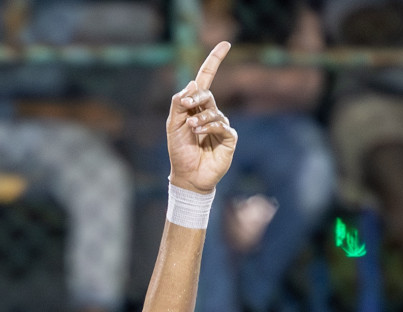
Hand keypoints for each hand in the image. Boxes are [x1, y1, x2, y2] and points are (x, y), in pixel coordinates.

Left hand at [167, 42, 237, 194]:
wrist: (187, 175)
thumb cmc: (179, 151)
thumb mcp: (173, 125)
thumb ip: (179, 104)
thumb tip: (194, 82)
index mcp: (197, 106)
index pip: (207, 79)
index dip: (215, 60)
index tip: (226, 43)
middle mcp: (211, 112)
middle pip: (207, 94)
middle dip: (196, 98)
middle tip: (186, 107)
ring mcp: (221, 124)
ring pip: (213, 111)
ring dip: (200, 119)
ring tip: (191, 129)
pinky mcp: (229, 138)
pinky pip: (222, 125)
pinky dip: (210, 127)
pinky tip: (200, 134)